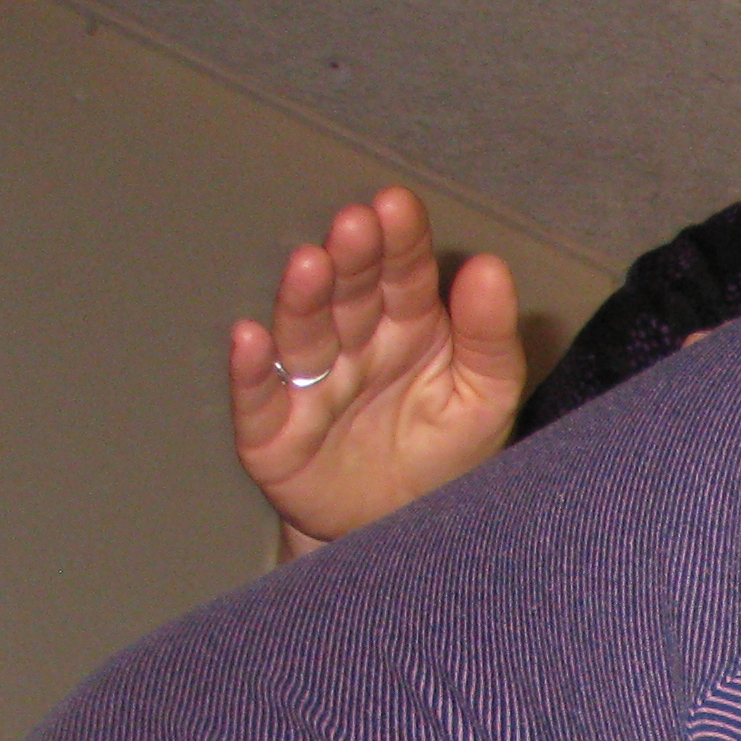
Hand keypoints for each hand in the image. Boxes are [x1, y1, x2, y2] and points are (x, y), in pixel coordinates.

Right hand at [227, 188, 525, 559]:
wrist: (408, 535)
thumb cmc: (445, 455)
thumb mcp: (485, 398)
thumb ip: (490, 338)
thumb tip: (491, 267)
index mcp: (408, 328)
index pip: (403, 275)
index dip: (399, 241)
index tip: (397, 205)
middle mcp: (353, 345)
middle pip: (349, 295)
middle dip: (351, 259)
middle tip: (356, 224)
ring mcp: (309, 384)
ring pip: (303, 334)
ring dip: (302, 300)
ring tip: (309, 265)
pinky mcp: (273, 431)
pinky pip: (259, 397)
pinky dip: (250, 370)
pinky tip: (249, 338)